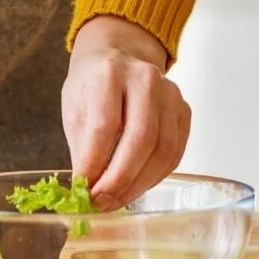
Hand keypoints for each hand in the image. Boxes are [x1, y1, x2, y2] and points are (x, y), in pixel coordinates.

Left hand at [63, 15, 189, 207]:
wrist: (120, 56)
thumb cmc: (93, 86)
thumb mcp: (75, 109)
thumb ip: (83, 149)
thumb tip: (87, 192)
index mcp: (109, 74)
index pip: (105, 126)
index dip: (95, 164)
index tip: (85, 190)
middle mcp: (144, 79)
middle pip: (141, 138)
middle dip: (121, 179)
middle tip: (103, 202)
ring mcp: (170, 93)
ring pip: (163, 149)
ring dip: (140, 183)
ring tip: (118, 199)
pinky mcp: (184, 109)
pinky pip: (176, 152)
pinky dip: (156, 176)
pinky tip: (138, 185)